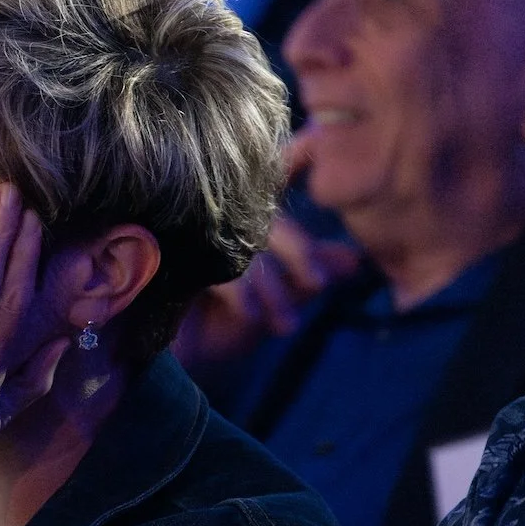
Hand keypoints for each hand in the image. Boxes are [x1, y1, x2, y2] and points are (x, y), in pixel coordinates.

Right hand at [172, 136, 358, 368]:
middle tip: (318, 284)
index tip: (319, 159)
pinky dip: (242, 295)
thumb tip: (356, 261)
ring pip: (244, 245)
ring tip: (286, 326)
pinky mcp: (168, 263)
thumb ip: (310, 276)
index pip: (275, 175)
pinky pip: (219, 270)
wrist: (173, 366)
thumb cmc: (220, 326)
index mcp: (240, 219)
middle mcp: (212, 218)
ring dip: (272, 288)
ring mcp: (186, 237)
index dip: (299, 159)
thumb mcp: (276, 302)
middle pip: (265, 215)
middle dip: (298, 252)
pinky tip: (252, 317)